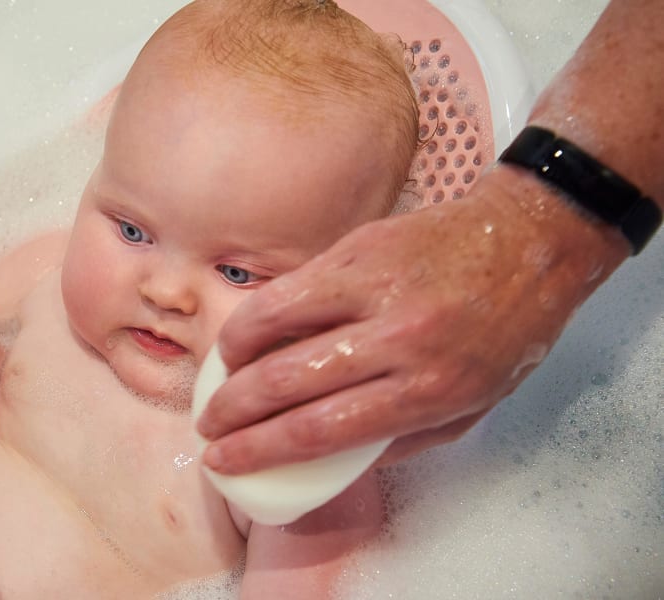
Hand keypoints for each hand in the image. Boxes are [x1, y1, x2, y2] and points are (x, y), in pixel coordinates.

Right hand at [196, 166, 628, 473]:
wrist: (529, 241)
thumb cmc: (506, 331)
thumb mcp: (472, 408)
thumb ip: (401, 438)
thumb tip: (328, 456)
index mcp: (430, 389)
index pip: (321, 430)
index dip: (260, 450)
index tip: (224, 460)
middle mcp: (398, 339)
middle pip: (287, 382)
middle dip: (232, 411)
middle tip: (209, 426)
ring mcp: (374, 285)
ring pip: (274, 323)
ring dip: (231, 358)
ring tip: (219, 378)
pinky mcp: (359, 247)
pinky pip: (290, 286)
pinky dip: (256, 314)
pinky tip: (245, 334)